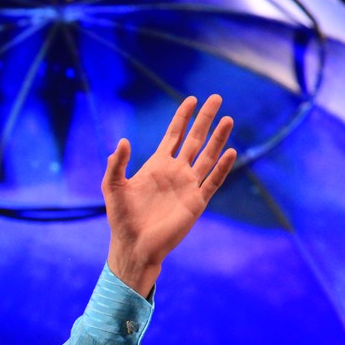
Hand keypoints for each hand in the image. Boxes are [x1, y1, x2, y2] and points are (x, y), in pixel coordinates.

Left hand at [102, 94, 235, 296]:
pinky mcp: (196, 202)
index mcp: (157, 165)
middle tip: (216, 98)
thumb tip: (123, 141)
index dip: (182, 117)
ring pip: (208, 156)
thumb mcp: (113, 187)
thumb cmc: (122, 219)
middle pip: (195, 139)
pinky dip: (222, 167)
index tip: (191, 99)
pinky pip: (213, 181)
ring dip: (218, 138)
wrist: (134, 246)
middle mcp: (176, 172)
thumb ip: (117, 164)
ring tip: (228, 119)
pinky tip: (230, 152)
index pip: (173, 135)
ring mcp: (188, 186)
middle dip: (205, 119)